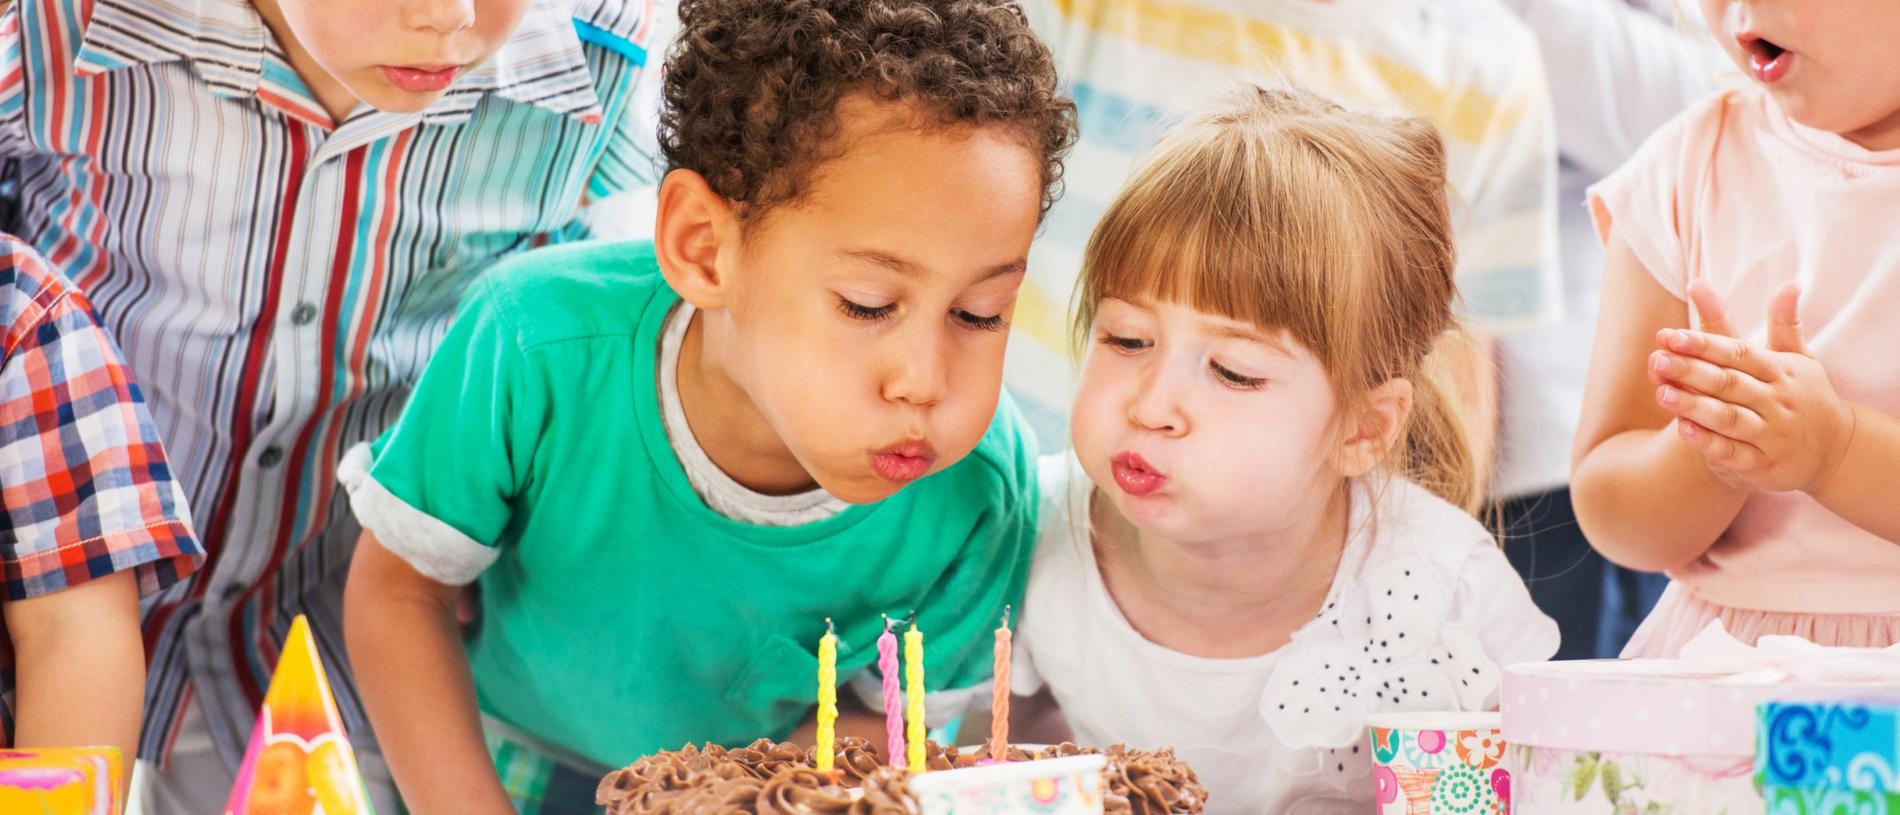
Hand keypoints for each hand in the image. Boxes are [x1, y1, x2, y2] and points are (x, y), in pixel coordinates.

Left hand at [1647, 279, 1855, 493]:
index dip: (1704, 344)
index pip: (1738, 353)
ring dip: (1694, 406)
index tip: (1669, 335)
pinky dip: (1709, 442)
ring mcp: (1771, 435)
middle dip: (1691, 371)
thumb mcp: (1797, 358)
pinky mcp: (1763, 465)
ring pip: (1728, 418)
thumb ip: (1784, 322)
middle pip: (1728, 383)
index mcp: (1781, 371)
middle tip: (1656, 359)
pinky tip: (1684, 429)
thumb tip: (1790, 283)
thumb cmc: (1804, 395)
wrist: (1837, 451)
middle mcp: (1777, 402)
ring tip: (1662, 393)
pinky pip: (1733, 453)